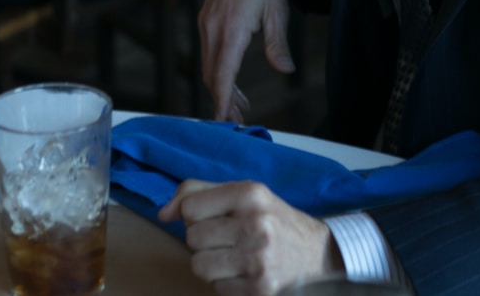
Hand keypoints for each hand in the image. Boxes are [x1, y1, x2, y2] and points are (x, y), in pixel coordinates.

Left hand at [157, 179, 342, 294]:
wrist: (316, 250)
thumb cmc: (272, 218)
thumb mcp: (243, 194)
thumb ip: (198, 193)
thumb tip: (163, 214)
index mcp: (251, 194)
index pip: (191, 207)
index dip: (195, 215)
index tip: (213, 217)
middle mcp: (256, 224)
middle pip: (192, 238)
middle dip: (203, 240)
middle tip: (226, 238)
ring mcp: (258, 259)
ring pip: (199, 266)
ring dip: (210, 263)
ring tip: (232, 256)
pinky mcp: (259, 289)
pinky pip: (216, 289)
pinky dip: (225, 282)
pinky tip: (244, 272)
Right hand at [198, 0, 295, 121]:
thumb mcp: (279, 10)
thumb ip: (278, 43)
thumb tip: (284, 69)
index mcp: (231, 28)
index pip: (222, 74)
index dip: (221, 101)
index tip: (223, 123)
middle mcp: (213, 27)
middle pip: (212, 75)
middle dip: (223, 101)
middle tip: (238, 122)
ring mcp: (207, 22)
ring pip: (209, 65)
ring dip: (221, 87)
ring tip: (239, 106)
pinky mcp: (207, 18)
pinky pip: (209, 52)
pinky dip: (218, 70)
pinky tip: (232, 79)